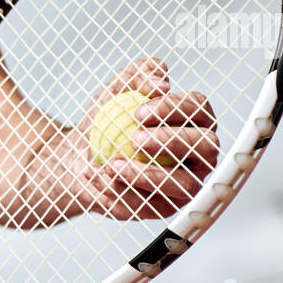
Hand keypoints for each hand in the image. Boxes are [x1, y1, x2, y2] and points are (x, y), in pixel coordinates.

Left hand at [75, 58, 218, 219]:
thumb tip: (160, 81)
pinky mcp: (163, 207)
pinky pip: (150, 205)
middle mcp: (199, 154)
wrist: (77, 156)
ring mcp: (185, 183)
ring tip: (112, 165)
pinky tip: (100, 177)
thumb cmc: (106, 121)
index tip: (139, 111)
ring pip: (184, 184)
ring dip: (149, 175)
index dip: (174, 108)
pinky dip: (122, 191)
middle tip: (135, 138)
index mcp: (194, 120)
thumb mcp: (116, 89)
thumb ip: (138, 75)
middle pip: (206, 146)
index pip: (199, 109)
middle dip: (173, 141)